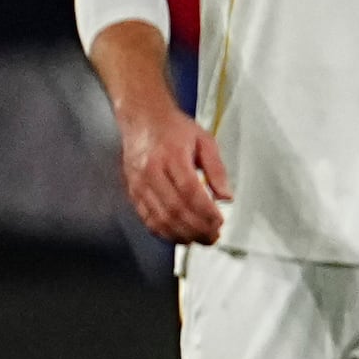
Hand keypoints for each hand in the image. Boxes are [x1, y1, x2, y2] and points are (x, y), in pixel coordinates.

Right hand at [117, 95, 230, 243]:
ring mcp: (139, 183)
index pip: (189, 191)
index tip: (219, 221)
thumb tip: (226, 196)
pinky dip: (162, 231)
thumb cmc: (174, 128)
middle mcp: (152, 171)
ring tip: (199, 240)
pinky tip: (178, 236)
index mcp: (172, 156)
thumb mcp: (204, 140)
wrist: (142, 119)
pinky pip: (146, 217)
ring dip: (181, 234)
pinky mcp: (132, 191)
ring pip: (159, 217)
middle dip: (196, 227)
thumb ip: (217, 169)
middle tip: (213, 237)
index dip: (205, 211)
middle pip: (174, 208)